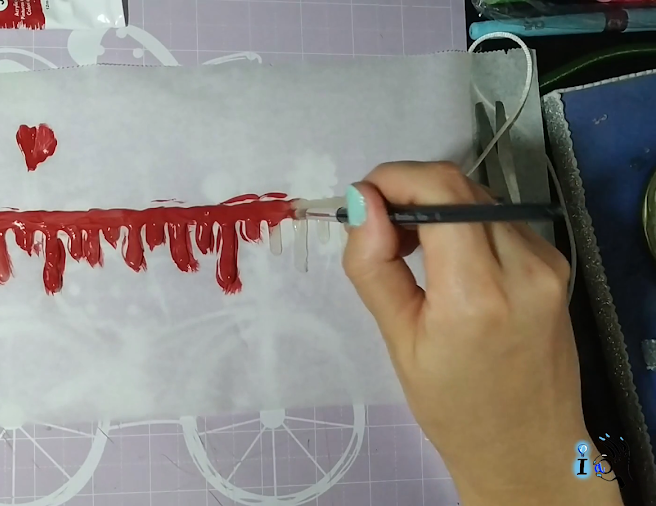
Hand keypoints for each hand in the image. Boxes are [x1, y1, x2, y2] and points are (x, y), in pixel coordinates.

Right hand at [342, 163, 621, 504]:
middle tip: (381, 228)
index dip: (394, 178)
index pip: (439, 191)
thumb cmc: (454, 407)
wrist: (527, 447)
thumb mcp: (398, 340)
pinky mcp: (555, 264)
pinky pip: (499, 219)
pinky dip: (463, 223)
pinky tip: (448, 260)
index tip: (365, 201)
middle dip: (409, 189)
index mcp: (476, 293)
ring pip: (479, 197)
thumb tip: (364, 204)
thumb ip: (375, 266)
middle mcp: (523, 267)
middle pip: (459, 185)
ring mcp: (547, 263)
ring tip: (412, 250)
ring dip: (435, 205)